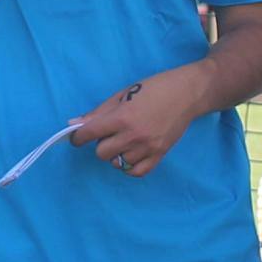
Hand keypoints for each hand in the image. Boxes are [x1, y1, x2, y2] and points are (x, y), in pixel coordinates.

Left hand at [70, 71, 199, 177]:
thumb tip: (73, 124)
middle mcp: (134, 136)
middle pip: (101, 153)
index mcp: (122, 117)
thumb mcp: (122, 94)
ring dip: (116, 153)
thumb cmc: (153, 89)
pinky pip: (136, 172)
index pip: (89, 134)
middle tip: (110, 132)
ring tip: (125, 140)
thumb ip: (98, 112)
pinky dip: (129, 166)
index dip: (78, 137)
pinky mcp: (160, 155)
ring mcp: (148, 148)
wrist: (187, 93)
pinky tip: (131, 154)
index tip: (78, 137)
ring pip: (117, 163)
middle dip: (101, 143)